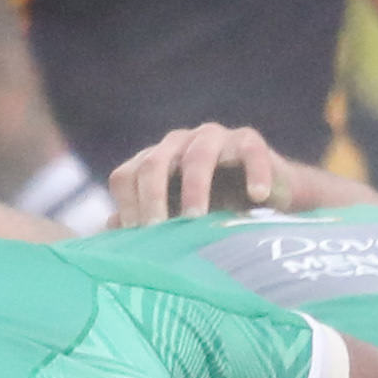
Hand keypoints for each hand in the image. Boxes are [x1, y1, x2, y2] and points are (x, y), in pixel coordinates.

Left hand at [103, 123, 310, 225]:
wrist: (267, 199)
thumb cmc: (212, 210)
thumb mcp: (176, 220)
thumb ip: (145, 221)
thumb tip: (111, 229)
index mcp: (152, 162)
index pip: (125, 176)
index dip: (127, 206)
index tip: (136, 239)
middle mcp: (177, 144)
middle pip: (154, 164)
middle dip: (153, 199)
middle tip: (160, 231)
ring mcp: (213, 138)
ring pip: (197, 157)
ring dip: (195, 189)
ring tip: (197, 219)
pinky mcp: (249, 141)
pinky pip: (249, 153)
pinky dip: (253, 174)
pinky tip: (257, 197)